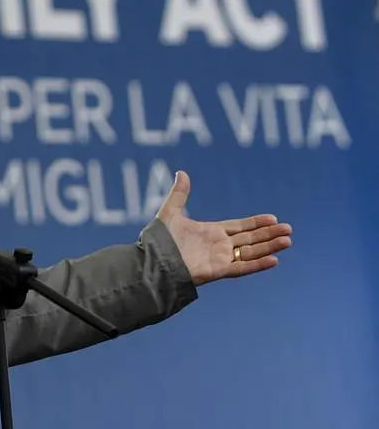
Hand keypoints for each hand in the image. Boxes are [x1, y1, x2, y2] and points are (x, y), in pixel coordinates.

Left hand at [156, 171, 291, 285]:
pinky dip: (258, 264)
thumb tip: (182, 172)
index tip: (273, 218)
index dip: (255, 223)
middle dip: (268, 234)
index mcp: (210, 232)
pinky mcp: (219, 270)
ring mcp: (220, 258)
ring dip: (269, 247)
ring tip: (288, 240)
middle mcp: (218, 246)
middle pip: (250, 239)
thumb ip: (179, 194)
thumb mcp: (170, 212)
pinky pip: (242, 267)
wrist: (153, 260)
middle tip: (288, 229)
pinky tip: (274, 259)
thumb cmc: (159, 240)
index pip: (239, 227)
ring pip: (251, 252)